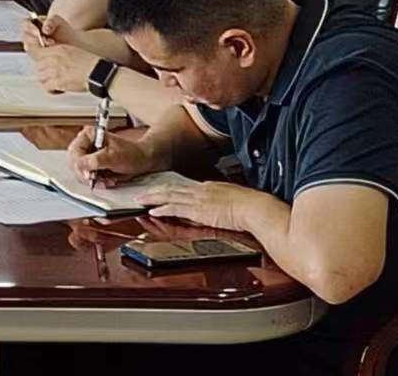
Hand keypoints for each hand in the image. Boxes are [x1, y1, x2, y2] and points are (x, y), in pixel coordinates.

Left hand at [29, 41, 94, 92]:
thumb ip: (60, 53)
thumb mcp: (73, 51)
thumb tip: (53, 57)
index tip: (38, 62)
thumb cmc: (91, 64)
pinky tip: (57, 89)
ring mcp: (54, 70)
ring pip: (39, 76)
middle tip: (49, 75)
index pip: (36, 51)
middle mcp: (54, 58)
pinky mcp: (57, 81)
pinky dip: (50, 89)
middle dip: (42, 70)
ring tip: (54, 83)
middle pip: (37, 65)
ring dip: (45, 80)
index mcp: (58, 49)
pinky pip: (46, 86)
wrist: (98, 72)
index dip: (36, 57)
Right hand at [68, 125, 157, 187]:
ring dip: (93, 180)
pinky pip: (88, 177)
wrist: (142, 160)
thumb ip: (95, 161)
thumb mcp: (114, 157)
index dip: (79, 165)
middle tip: (98, 180)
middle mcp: (85, 144)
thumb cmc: (131, 154)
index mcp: (88, 135)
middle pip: (74, 163)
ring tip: (106, 180)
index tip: (88, 176)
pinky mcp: (92, 165)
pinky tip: (107, 181)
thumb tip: (80, 165)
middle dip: (87, 174)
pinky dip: (97, 182)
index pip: (74, 152)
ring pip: (80, 172)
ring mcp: (88, 155)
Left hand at [136, 179, 254, 231]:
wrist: (257, 209)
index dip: (170, 188)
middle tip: (141, 192)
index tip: (161, 189)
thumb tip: (220, 210)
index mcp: (210, 188)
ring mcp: (199, 200)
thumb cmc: (253, 207)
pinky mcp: (198, 211)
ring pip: (169, 196)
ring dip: (153, 197)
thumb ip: (224, 203)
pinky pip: (175, 208)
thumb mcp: (236, 201)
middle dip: (155, 190)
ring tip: (140, 199)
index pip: (184, 187)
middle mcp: (201, 190)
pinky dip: (162, 209)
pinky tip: (152, 211)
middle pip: (172, 188)